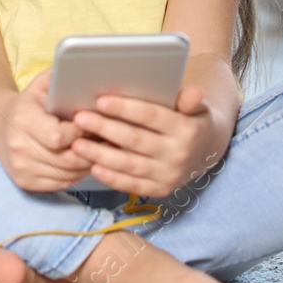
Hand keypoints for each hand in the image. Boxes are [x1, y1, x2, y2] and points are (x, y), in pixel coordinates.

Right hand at [0, 68, 93, 191]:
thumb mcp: (42, 84)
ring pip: (67, 174)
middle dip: (91, 150)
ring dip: (88, 164)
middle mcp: (18, 147)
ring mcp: (21, 168)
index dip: (80, 131)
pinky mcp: (25, 183)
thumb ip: (62, 78)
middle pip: (66, 160)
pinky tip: (85, 160)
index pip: (58, 137)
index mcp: (22, 119)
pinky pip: (62, 184)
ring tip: (100, 150)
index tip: (91, 123)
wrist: (0, 126)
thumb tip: (88, 75)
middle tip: (107, 140)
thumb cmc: (30, 103)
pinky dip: (78, 174)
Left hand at [68, 85, 225, 196]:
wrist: (204, 152)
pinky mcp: (160, 190)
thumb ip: (187, 99)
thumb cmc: (190, 120)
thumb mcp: (195, 107)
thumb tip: (195, 92)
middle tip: (79, 118)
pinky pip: (131, 185)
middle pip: (136, 140)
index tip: (100, 100)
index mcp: (186, 129)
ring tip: (77, 144)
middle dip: (105, 128)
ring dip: (101, 155)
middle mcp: (178, 154)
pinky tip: (92, 166)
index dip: (126, 109)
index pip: (152, 116)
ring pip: (129, 164)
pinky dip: (111, 177)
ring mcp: (169, 175)